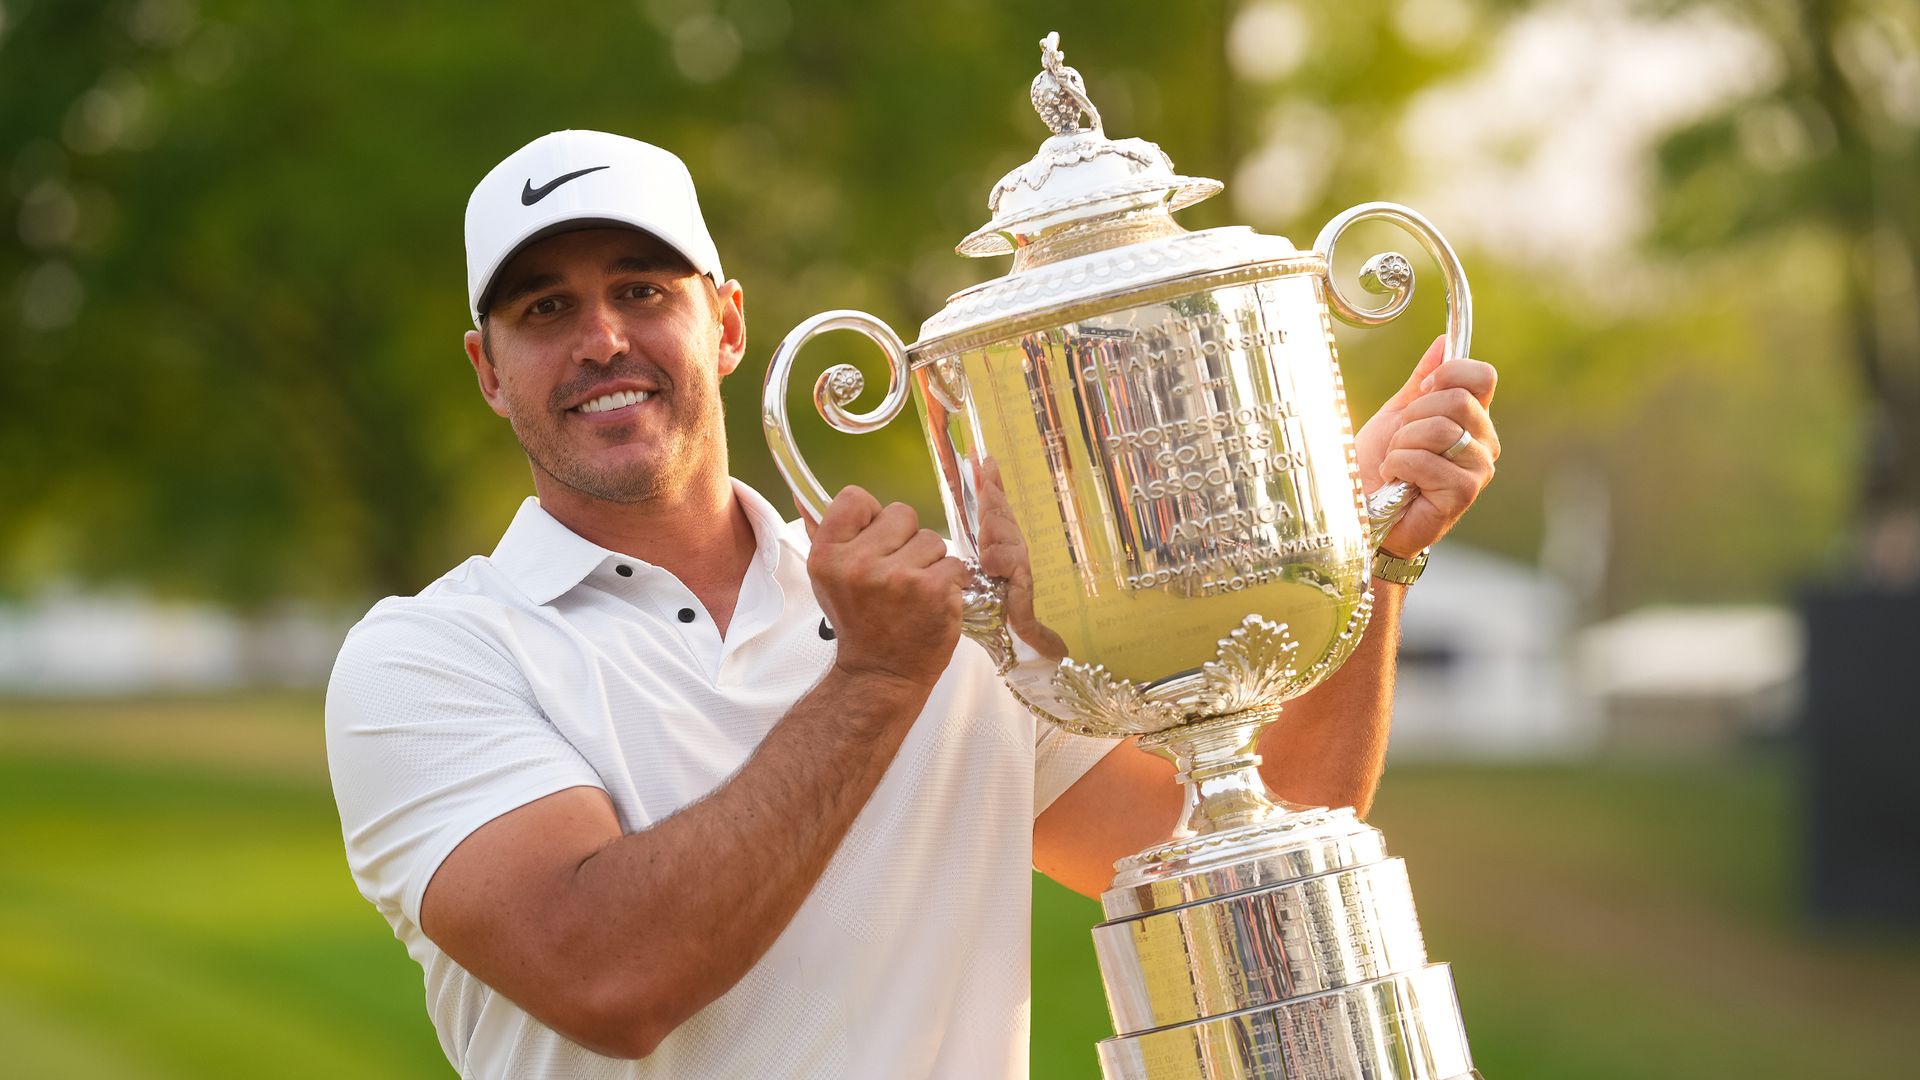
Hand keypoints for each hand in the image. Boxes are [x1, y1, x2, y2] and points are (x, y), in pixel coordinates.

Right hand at [802, 486, 971, 689]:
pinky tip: (934, 601)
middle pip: (901, 513)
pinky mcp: (935, 591)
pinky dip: (952, 581)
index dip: (871, 517)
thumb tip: (806, 497)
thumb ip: (823, 535)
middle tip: (896, 575)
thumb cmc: (858, 623)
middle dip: (905, 540)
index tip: (874, 543)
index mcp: (828, 555)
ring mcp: (899, 578)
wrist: (880, 674)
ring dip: (930, 562)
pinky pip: (955, 563)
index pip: (855, 498)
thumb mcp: (827, 579)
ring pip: (932, 539)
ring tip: (914, 591)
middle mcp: (860, 564)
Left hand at [1353, 335, 1499, 556]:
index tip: (1420, 391)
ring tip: (1396, 463)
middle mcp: (1483, 442)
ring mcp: (1478, 469)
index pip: (1482, 376)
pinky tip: (1398, 482)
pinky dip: (1400, 466)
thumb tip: (1443, 342)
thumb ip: (1422, 381)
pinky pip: (1427, 460)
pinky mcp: (1464, 493)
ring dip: (1402, 444)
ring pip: (1441, 429)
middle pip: (1458, 400)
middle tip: (1400, 439)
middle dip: (1413, 416)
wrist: (1363, 511)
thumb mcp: (1398, 414)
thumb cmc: (1380, 466)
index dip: (1448, 373)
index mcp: (1473, 418)